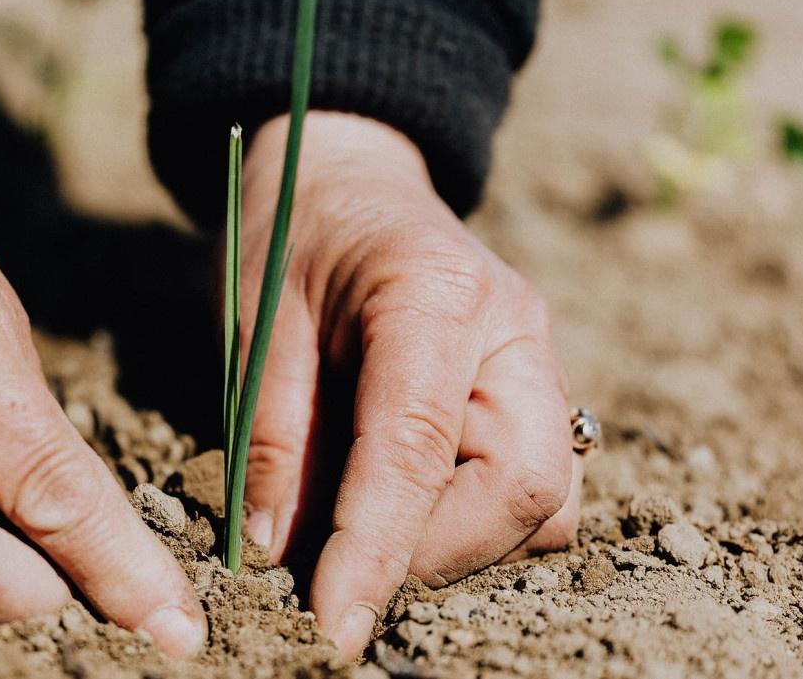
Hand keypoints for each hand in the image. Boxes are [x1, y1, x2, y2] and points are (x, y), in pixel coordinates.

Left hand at [237, 113, 581, 659]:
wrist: (348, 179)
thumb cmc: (292, 236)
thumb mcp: (256, 322)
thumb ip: (272, 434)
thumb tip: (279, 553)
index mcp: (435, 293)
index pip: (418, 447)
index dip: (376, 549)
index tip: (334, 624)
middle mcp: (513, 330)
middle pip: (526, 486)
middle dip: (435, 553)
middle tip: (345, 565)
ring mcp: (538, 361)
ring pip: (547, 500)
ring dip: (460, 543)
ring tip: (369, 524)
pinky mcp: (535, 391)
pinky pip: (535, 486)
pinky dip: (474, 520)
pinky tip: (406, 499)